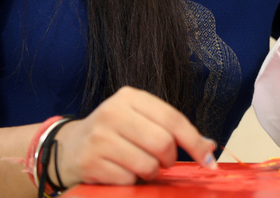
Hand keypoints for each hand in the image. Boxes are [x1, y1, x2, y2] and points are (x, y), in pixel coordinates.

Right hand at [53, 87, 215, 185]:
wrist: (69, 147)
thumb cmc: (114, 133)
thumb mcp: (141, 121)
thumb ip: (173, 130)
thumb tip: (210, 146)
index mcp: (130, 97)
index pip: (173, 118)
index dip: (195, 142)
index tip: (209, 160)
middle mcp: (113, 112)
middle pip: (163, 143)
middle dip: (169, 160)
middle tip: (162, 162)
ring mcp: (99, 137)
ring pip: (147, 165)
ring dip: (150, 173)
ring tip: (138, 166)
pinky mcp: (90, 162)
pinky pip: (128, 181)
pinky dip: (130, 182)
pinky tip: (121, 172)